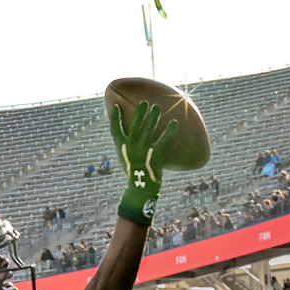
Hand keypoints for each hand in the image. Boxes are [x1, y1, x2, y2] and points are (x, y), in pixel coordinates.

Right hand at [110, 101, 179, 224]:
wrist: (140, 187)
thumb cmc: (133, 171)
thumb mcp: (124, 158)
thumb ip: (125, 145)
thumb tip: (125, 134)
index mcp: (122, 147)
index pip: (115, 129)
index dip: (114, 117)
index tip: (115, 105)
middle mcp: (131, 147)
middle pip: (135, 125)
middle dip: (140, 112)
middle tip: (145, 102)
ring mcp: (143, 151)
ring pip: (148, 130)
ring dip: (153, 117)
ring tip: (157, 107)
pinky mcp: (155, 156)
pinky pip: (163, 141)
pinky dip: (169, 131)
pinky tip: (174, 122)